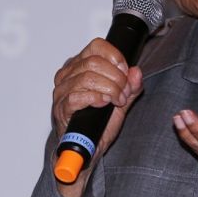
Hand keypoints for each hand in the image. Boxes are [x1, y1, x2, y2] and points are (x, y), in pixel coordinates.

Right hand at [51, 38, 142, 196]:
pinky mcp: (61, 109)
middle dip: (116, 77)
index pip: (96, 46)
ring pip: (87, 77)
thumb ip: (131, 86)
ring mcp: (61, 92)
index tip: (126, 72)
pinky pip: (76, 96)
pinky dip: (95, 97)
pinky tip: (104, 104)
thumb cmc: (99, 123)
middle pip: (94, 61)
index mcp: (79, 66)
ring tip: (118, 101)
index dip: (115, 57)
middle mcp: (67, 75)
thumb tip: (136, 72)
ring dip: (110, 89)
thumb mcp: (121, 101)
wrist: (87, 150)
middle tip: (124, 92)